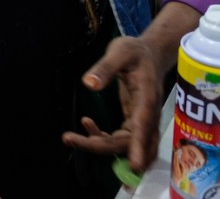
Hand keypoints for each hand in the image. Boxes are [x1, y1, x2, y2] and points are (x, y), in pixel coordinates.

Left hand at [61, 36, 166, 171]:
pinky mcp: (134, 122)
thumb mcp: (119, 51)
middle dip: (101, 146)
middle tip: (69, 138)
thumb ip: (105, 68)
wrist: (150, 54)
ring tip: (71, 137)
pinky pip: (120, 139)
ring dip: (99, 146)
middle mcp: (147, 116)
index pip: (143, 126)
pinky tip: (86, 123)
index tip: (134, 167)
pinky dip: (102, 138)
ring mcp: (142, 122)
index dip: (139, 147)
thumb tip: (89, 84)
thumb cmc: (135, 51)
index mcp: (147, 99)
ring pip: (124, 146)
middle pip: (129, 143)